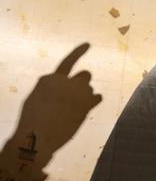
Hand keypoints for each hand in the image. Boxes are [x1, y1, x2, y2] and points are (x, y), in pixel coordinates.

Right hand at [3, 43, 101, 168]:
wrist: (39, 135)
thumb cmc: (34, 119)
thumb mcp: (36, 98)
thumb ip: (52, 89)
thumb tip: (69, 93)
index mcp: (50, 78)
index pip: (69, 62)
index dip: (79, 52)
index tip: (89, 44)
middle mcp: (66, 82)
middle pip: (85, 75)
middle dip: (82, 83)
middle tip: (75, 95)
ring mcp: (78, 92)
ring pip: (89, 88)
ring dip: (84, 95)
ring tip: (71, 108)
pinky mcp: (86, 104)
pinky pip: (97, 97)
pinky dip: (93, 100)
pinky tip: (88, 105)